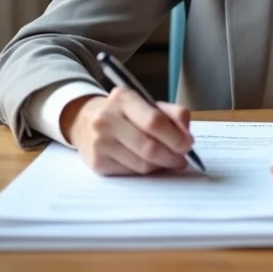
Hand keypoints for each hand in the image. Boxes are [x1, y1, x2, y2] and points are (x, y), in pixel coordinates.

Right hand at [61, 87, 194, 175]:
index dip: (175, 137)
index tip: (188, 144)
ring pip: (142, 164)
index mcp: (123, 98)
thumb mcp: (146, 103)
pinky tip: (148, 163)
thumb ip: (172, 113)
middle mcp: (107, 119)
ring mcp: (100, 143)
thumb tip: (187, 134)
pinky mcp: (97, 163)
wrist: (84, 121)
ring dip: (160, 166)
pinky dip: (145, 171)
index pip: (154, 121)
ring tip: (167, 160)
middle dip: (172, 156)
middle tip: (182, 159)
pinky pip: (131, 173)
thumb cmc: (124, 113)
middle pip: (149, 147)